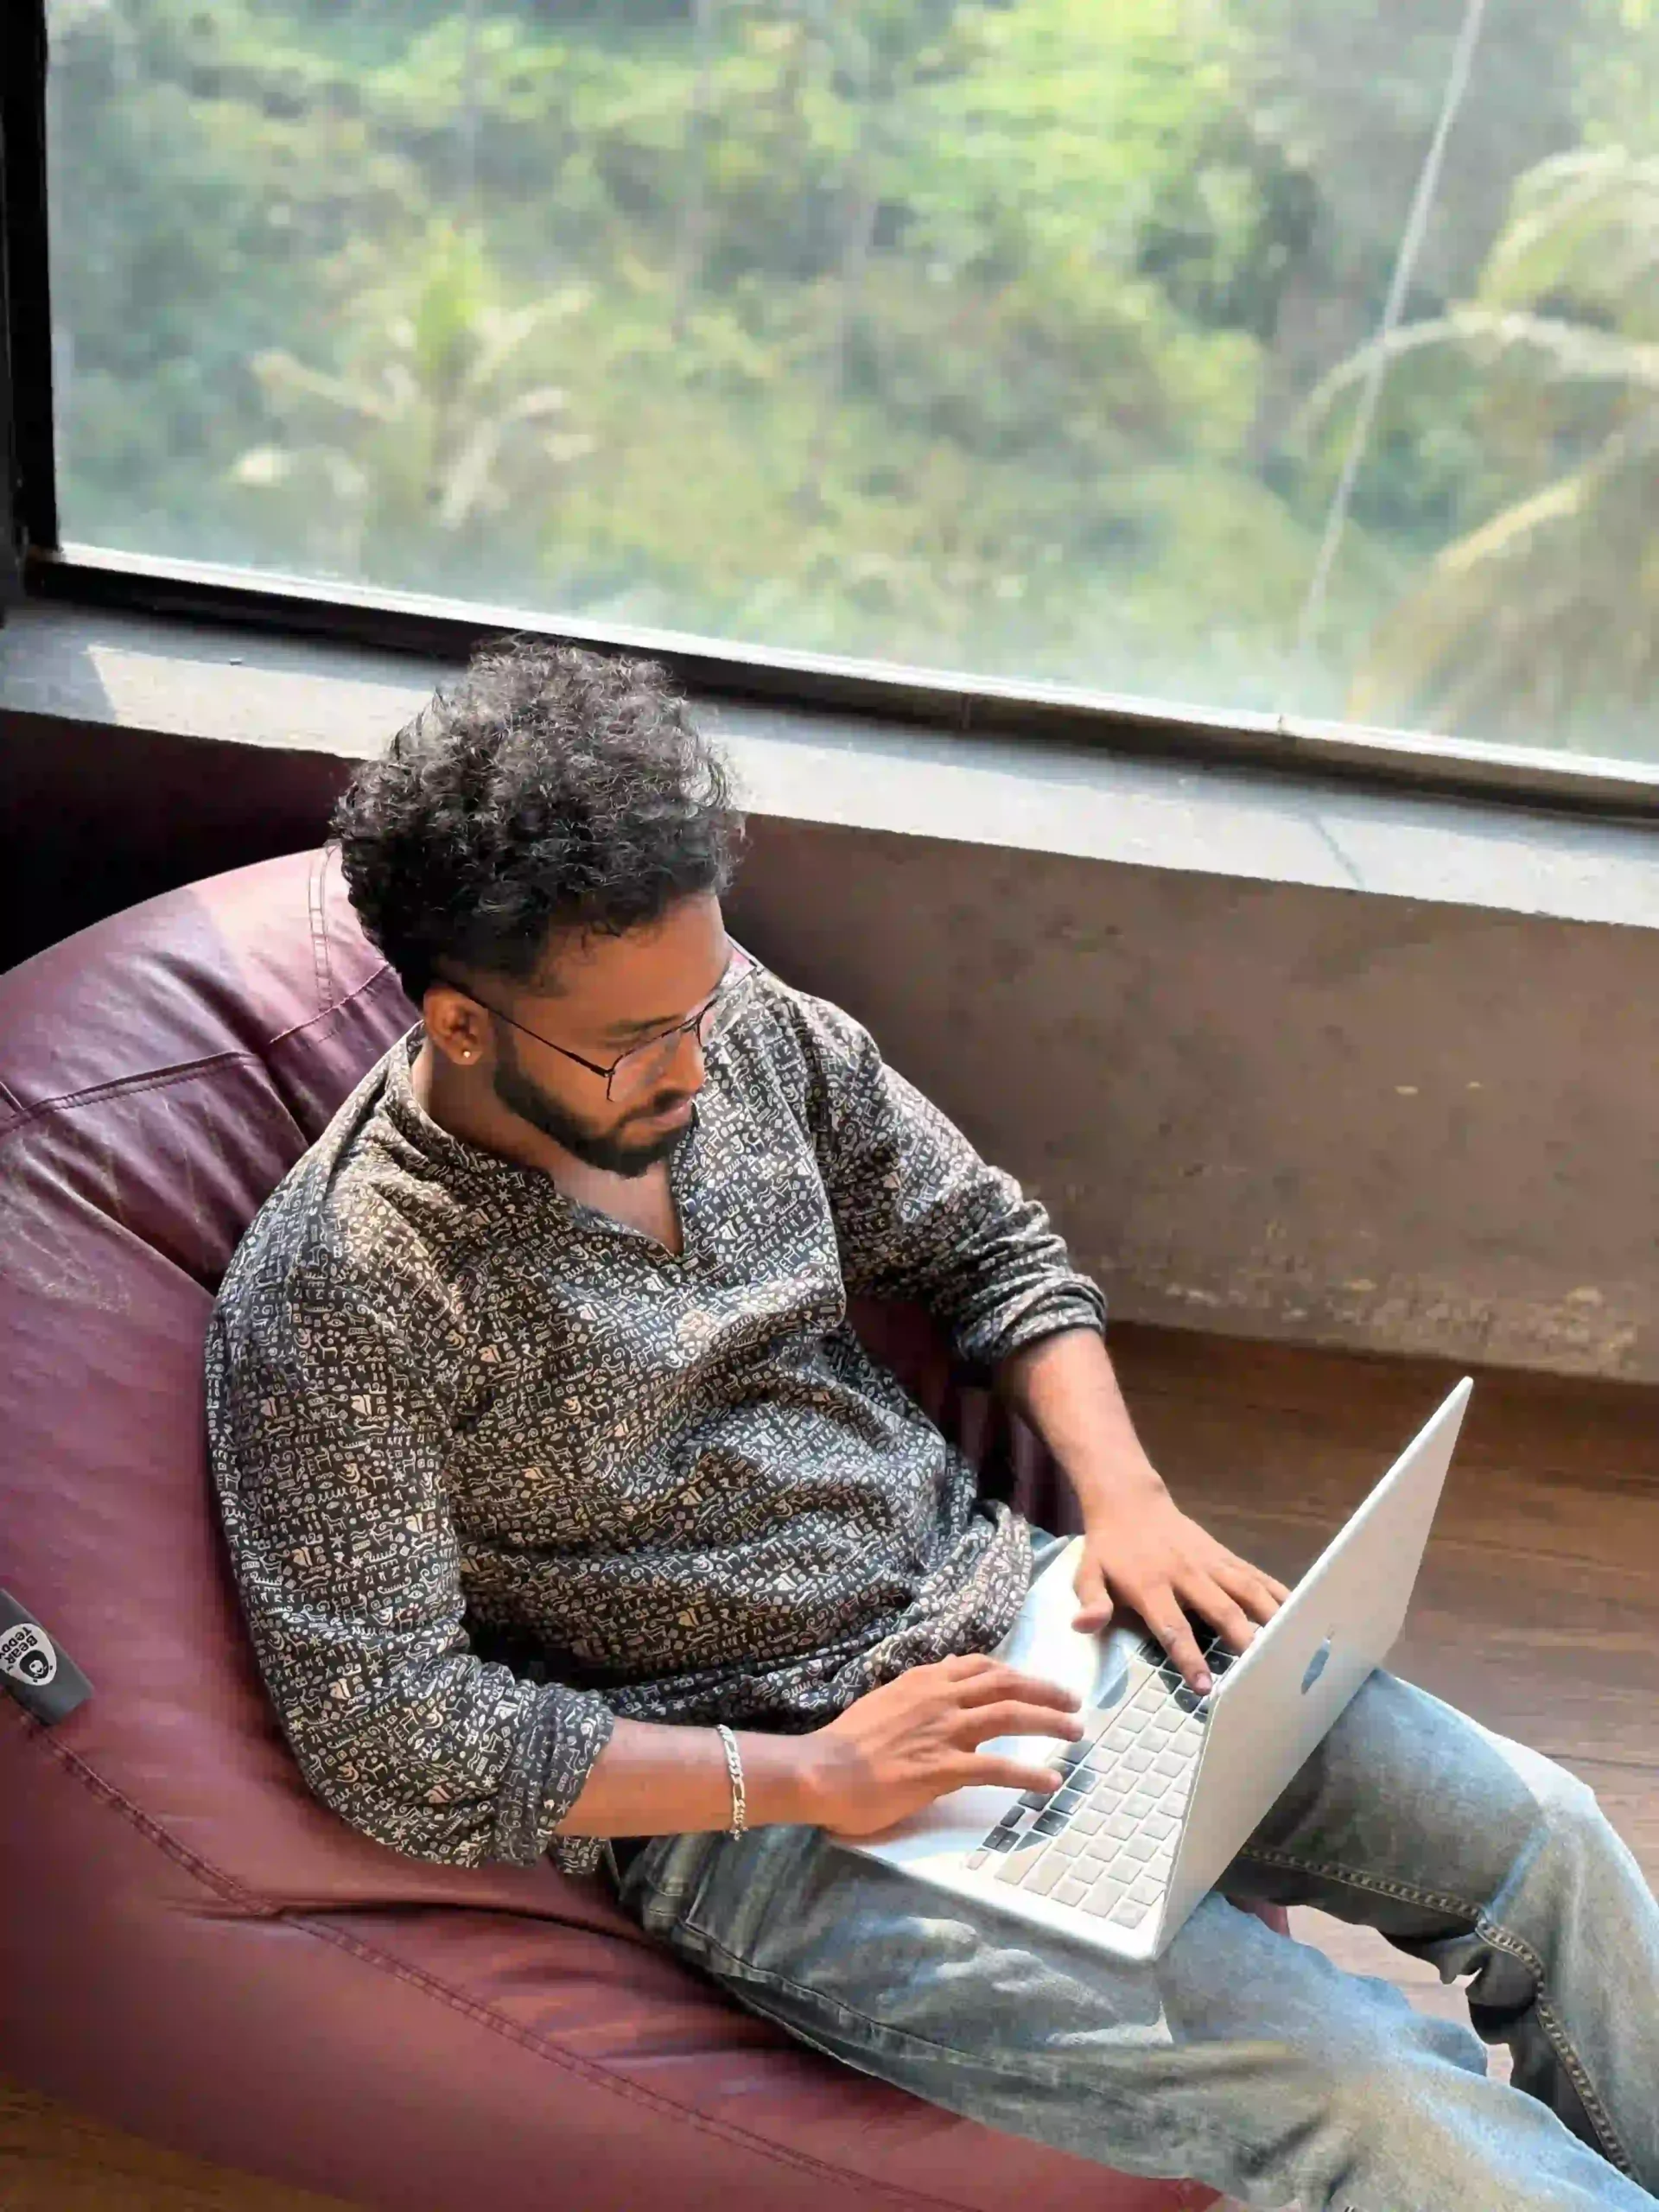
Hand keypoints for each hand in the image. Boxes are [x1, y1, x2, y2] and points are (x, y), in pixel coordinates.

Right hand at [799, 1654, 1081, 1837]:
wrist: (823, 1770)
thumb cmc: (845, 1744)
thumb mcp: (883, 1701)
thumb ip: (917, 1693)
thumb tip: (945, 1678)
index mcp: (924, 1681)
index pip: (980, 1666)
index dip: (1013, 1672)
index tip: (1032, 1681)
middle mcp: (940, 1698)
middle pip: (1006, 1683)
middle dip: (1045, 1690)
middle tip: (1072, 1700)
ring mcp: (945, 1731)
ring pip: (1010, 1715)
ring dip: (1050, 1721)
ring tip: (1075, 1732)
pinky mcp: (945, 1768)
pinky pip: (998, 1767)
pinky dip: (1029, 1774)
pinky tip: (1050, 1782)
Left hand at [1072, 1495, 1289, 1692]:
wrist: (1129, 1501)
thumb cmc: (1109, 1548)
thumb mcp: (1087, 1573)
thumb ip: (1090, 1601)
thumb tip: (1083, 1626)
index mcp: (1151, 1586)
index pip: (1172, 1626)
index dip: (1189, 1656)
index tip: (1206, 1686)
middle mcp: (1186, 1574)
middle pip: (1221, 1609)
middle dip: (1243, 1640)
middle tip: (1264, 1672)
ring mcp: (1210, 1563)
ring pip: (1246, 1590)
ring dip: (1270, 1618)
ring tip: (1293, 1646)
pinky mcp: (1225, 1556)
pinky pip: (1255, 1575)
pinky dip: (1278, 1593)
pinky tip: (1300, 1613)